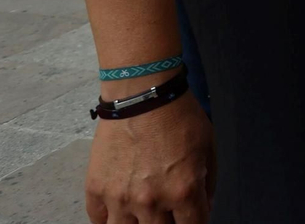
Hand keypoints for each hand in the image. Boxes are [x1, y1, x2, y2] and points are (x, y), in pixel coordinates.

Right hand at [86, 93, 213, 223]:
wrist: (142, 94)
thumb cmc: (180, 116)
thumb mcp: (208, 147)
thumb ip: (207, 183)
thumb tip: (203, 207)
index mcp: (183, 191)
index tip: (190, 218)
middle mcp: (150, 202)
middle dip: (167, 223)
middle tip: (168, 211)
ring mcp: (119, 198)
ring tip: (142, 213)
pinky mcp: (96, 189)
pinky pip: (98, 220)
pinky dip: (109, 219)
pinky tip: (120, 210)